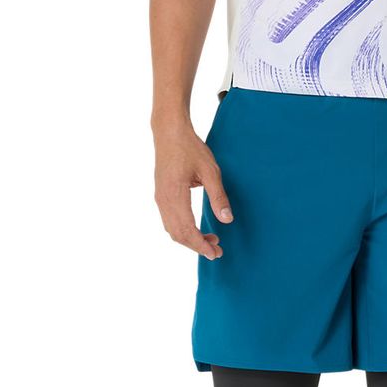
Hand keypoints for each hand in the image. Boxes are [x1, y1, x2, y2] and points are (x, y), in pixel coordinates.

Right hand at [153, 122, 234, 259]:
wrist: (169, 132)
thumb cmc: (190, 148)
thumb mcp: (210, 170)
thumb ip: (218, 196)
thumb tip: (227, 220)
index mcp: (174, 196)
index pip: (186, 231)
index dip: (201, 245)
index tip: (216, 253)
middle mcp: (163, 201)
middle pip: (177, 234)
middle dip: (197, 246)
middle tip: (217, 250)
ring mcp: (159, 198)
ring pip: (172, 229)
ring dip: (190, 238)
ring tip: (210, 239)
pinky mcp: (160, 195)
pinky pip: (169, 220)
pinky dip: (182, 230)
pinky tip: (196, 227)